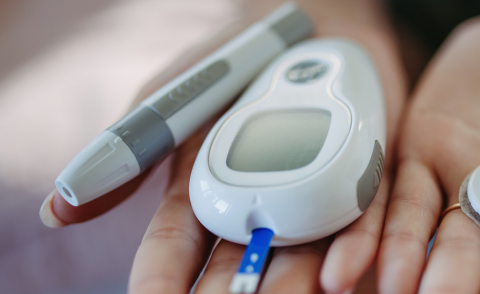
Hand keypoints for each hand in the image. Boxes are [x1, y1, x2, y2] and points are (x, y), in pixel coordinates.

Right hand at [39, 0, 405, 292]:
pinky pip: (360, 224)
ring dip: (290, 289)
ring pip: (298, 258)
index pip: (175, 256)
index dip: (163, 288)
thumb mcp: (175, 100)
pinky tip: (341, 277)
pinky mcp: (362, 181)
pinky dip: (351, 251)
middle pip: (239, 269)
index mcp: (204, 195)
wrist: (312, 24)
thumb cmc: (236, 61)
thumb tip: (57, 211)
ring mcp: (310, 198)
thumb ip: (128, 149)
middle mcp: (256, 208)